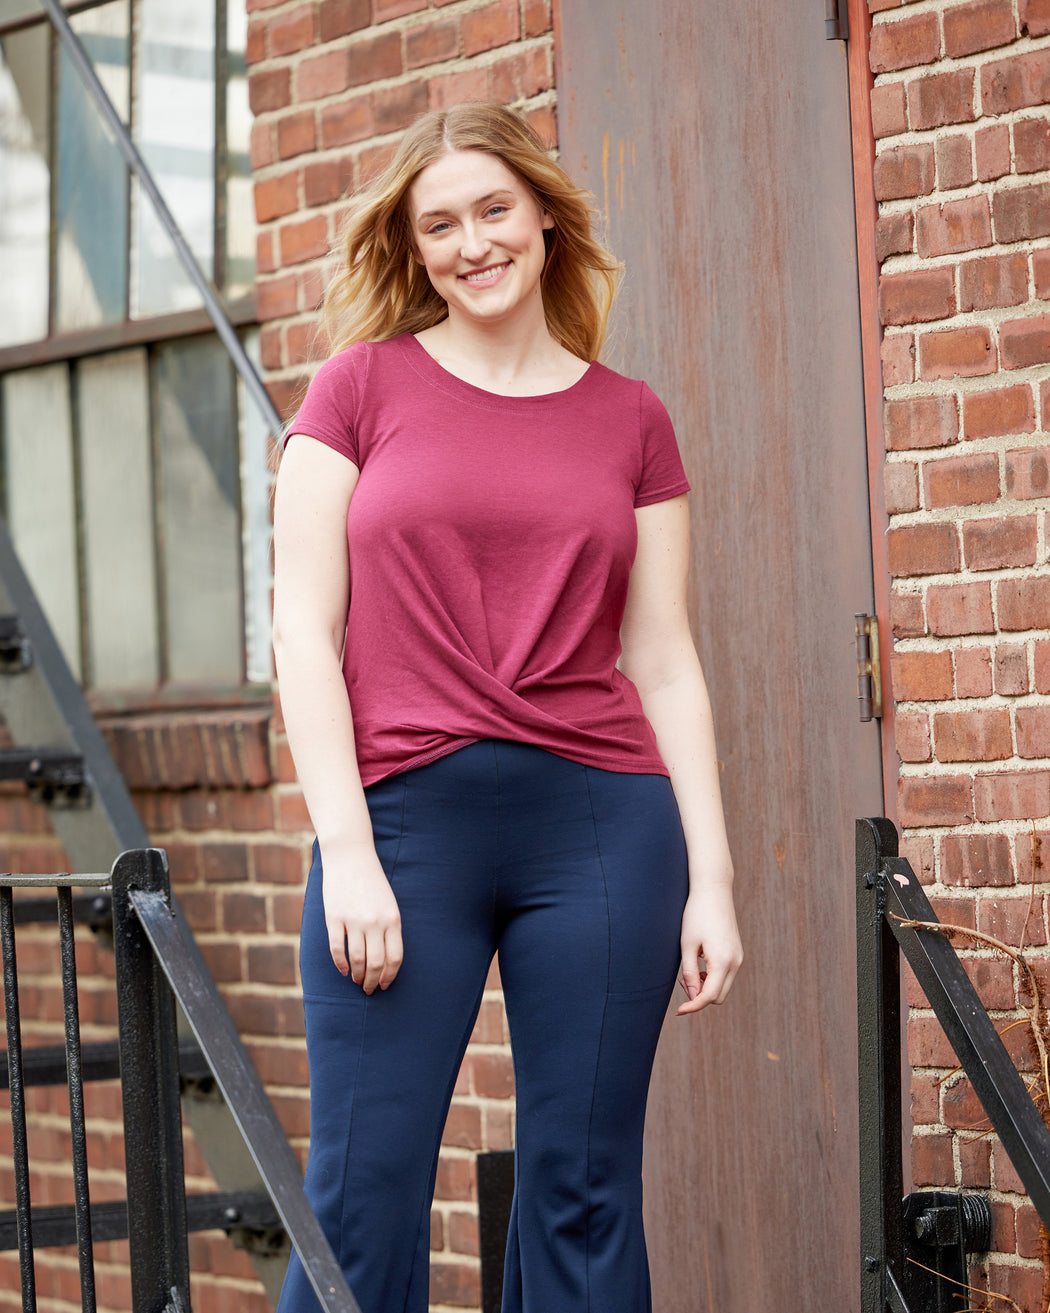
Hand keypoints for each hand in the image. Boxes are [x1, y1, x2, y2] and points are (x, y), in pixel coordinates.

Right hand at [321, 843, 402, 993]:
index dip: (390, 976)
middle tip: (369, 990)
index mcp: (392, 919)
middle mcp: (375, 922)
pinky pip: (338, 949)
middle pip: (376, 963)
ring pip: (357, 960)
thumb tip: (386, 960)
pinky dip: (341, 964)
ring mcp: (354, 920)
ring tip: (357, 982)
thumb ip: (389, 929)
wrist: (351, 856)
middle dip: (372, 982)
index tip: (384, 985)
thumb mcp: (389, 903)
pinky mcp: (334, 918)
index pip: (395, 957)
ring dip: (357, 976)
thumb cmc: (372, 882)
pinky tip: (344, 970)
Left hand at [677, 883, 741, 1015]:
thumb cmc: (696, 915)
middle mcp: (735, 962)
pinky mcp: (737, 952)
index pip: (709, 996)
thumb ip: (690, 972)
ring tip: (688, 971)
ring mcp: (738, 957)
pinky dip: (712, 977)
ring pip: (723, 987)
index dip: (693, 1006)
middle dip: (700, 997)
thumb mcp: (687, 945)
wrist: (714, 891)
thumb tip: (692, 996)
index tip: (678, 1011)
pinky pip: (726, 975)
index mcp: (723, 961)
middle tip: (682, 980)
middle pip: (719, 996)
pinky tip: (699, 964)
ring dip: (706, 987)